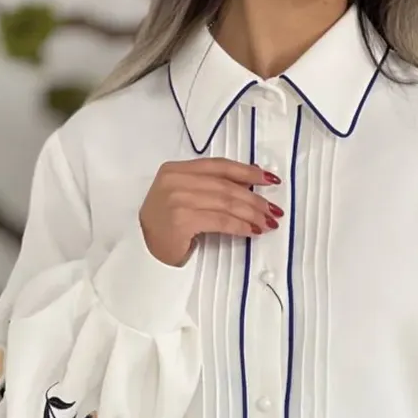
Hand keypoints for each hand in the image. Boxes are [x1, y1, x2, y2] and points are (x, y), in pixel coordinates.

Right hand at [139, 157, 283, 266]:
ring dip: (251, 214)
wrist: (143, 251)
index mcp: (175, 169)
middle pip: (225, 186)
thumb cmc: (166, 226)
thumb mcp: (184, 196)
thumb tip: (250, 183)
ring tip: (267, 222)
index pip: (219, 166)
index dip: (247, 172)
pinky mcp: (182, 220)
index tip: (269, 179)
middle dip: (254, 198)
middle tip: (273, 209)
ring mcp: (177, 199)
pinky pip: (220, 221)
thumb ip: (209, 186)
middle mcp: (175, 180)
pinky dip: (240, 226)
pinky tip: (252, 231)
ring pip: (226, 203)